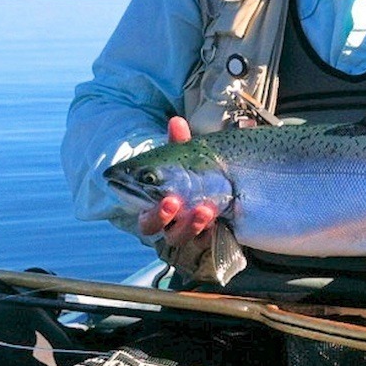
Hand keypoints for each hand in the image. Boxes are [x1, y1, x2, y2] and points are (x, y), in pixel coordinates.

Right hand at [137, 117, 217, 249]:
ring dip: (191, 225)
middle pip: (153, 228)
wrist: (223, 188)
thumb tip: (176, 122)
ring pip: (179, 237)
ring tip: (205, 209)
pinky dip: (209, 234)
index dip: (150, 209)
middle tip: (174, 202)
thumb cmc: (194, 172)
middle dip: (162, 217)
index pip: (142, 211)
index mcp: (152, 202)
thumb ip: (181, 142)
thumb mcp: (188, 156)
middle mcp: (165, 221)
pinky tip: (218, 223)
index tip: (166, 198)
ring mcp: (185, 231)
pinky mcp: (205, 237)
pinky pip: (204, 243)